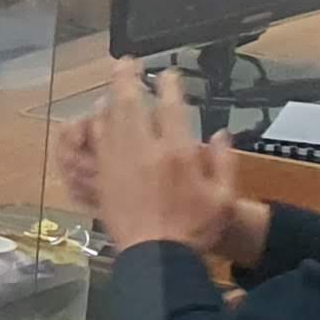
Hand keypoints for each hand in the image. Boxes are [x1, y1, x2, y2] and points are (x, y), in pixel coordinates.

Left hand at [82, 61, 241, 257]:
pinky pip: (94, 143)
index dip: (169, 87)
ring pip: (108, 121)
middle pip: (130, 105)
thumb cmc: (196, 228)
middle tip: (126, 62)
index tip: (169, 74)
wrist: (157, 257)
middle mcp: (143, 152)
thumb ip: (224, 161)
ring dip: (110, 99)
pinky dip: (96, 125)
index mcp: (177, 154)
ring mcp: (117, 164)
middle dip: (127, 79)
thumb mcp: (224, 196)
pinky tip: (99, 118)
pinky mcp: (101, 177)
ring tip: (115, 86)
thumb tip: (219, 132)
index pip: (171, 109)